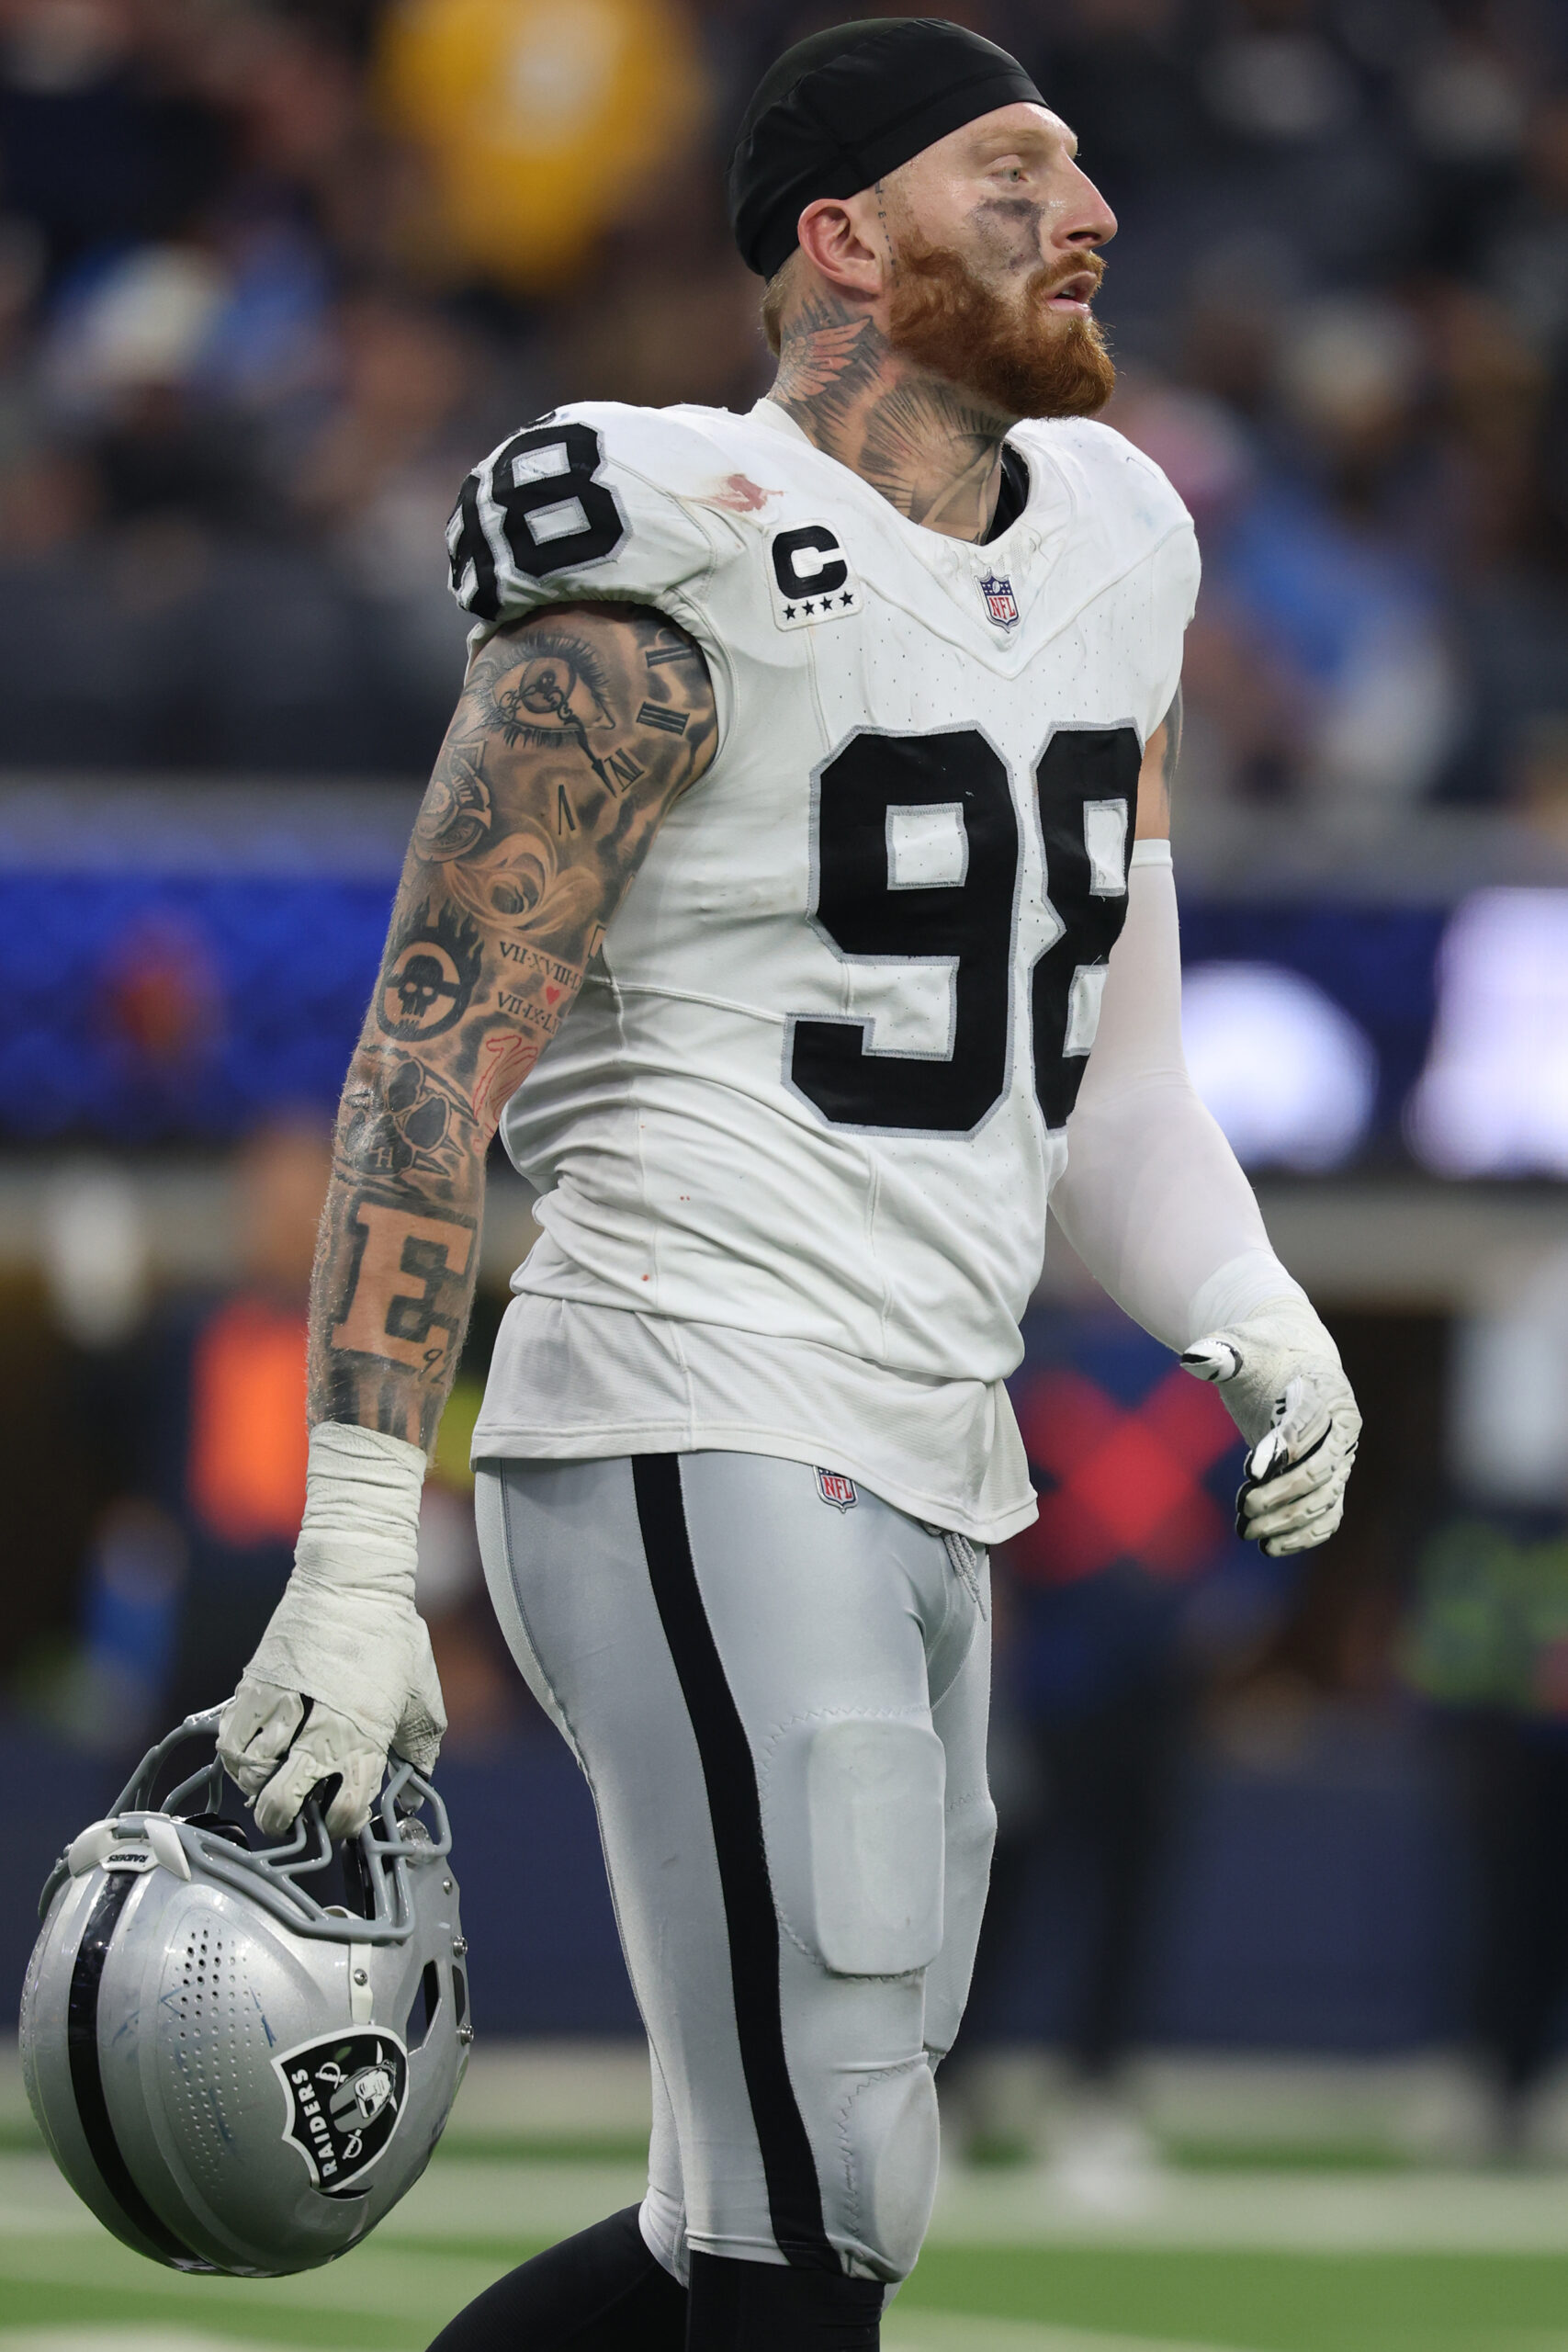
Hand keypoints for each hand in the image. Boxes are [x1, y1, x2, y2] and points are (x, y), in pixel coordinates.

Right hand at [218, 1582, 444, 1838]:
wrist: (351, 1582)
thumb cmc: (392, 1634)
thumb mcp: (421, 1693)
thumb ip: (419, 1743)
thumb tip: (416, 1780)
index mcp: (364, 1735)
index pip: (345, 1808)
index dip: (341, 1825)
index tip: (340, 1819)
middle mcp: (319, 1728)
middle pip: (282, 1801)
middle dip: (282, 1819)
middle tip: (288, 1815)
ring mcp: (282, 1707)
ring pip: (249, 1773)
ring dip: (256, 1786)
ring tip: (267, 1781)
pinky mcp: (255, 1686)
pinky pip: (230, 1738)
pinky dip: (235, 1756)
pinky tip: (251, 1753)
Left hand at [1181, 1298, 1359, 1556]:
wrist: (1288, 1359)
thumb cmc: (1262, 1352)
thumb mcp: (1240, 1344)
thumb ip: (1221, 1353)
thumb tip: (1193, 1358)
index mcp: (1326, 1388)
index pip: (1310, 1420)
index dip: (1284, 1445)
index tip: (1251, 1471)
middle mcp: (1342, 1426)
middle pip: (1321, 1468)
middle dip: (1282, 1492)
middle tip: (1243, 1507)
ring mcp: (1341, 1455)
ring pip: (1325, 1498)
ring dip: (1288, 1520)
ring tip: (1247, 1532)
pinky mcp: (1331, 1478)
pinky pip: (1328, 1513)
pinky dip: (1304, 1534)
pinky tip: (1270, 1546)